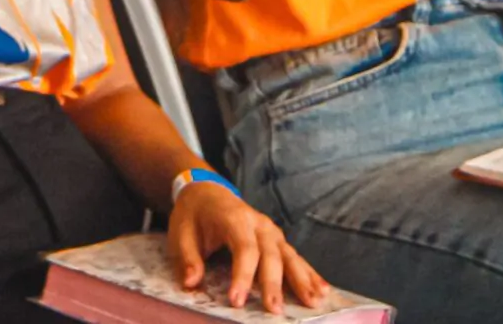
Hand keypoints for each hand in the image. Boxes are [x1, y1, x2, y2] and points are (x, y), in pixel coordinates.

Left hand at [165, 178, 328, 310]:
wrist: (206, 191)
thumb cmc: (192, 215)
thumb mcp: (181, 234)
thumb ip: (187, 259)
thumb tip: (191, 283)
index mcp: (234, 218)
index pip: (244, 249)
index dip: (242, 275)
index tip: (237, 300)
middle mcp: (258, 223)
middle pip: (270, 255)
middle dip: (273, 284)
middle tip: (275, 311)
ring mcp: (271, 230)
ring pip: (289, 256)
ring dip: (302, 280)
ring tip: (313, 302)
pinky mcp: (276, 239)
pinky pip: (295, 257)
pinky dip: (309, 273)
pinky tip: (322, 289)